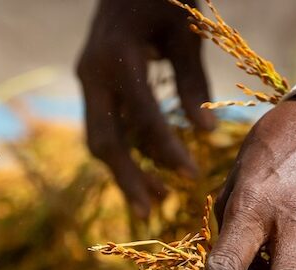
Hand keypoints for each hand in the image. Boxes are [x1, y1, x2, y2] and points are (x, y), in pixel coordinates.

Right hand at [77, 0, 214, 217]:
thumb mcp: (185, 32)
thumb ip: (192, 82)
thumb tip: (207, 133)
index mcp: (117, 60)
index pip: (143, 119)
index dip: (167, 152)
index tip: (193, 177)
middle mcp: (93, 74)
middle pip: (105, 141)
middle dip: (128, 179)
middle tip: (154, 211)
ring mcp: (89, 80)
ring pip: (100, 139)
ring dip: (125, 172)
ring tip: (154, 201)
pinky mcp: (93, 84)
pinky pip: (106, 126)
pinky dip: (126, 151)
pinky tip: (148, 173)